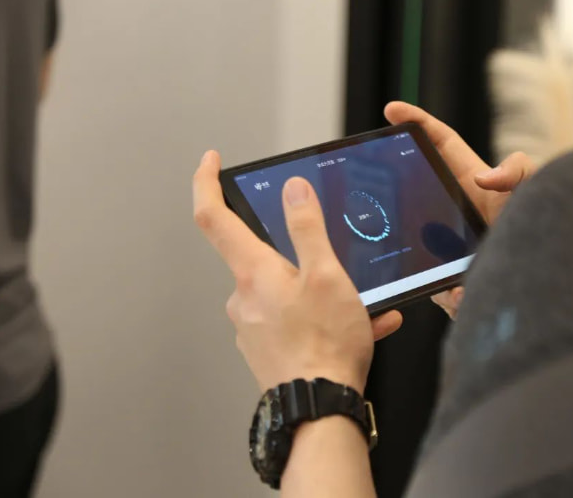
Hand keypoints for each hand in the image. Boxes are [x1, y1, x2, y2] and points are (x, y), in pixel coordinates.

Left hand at [193, 151, 402, 394]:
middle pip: (262, 257)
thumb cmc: (325, 346)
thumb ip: (307, 228)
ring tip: (365, 306)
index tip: (211, 160)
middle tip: (337, 264)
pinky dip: (324, 319)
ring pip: (287, 293)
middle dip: (300, 255)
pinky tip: (363, 328)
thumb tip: (293, 189)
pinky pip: (296, 322)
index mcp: (253, 273)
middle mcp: (244, 299)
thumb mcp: (326, 275)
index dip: (208, 182)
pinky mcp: (267, 351)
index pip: (214, 216)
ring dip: (323, 293)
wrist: (320, 411)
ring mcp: (253, 328)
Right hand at [385, 102, 538, 319]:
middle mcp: (453, 213)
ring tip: (450, 273)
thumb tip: (484, 180)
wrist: (556, 284)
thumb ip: (518, 169)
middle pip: (415, 196)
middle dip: (398, 196)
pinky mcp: (452, 284)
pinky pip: (440, 291)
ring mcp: (448, 248)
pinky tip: (465, 294)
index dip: (417, 122)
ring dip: (428, 260)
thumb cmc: (548, 232)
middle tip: (390, 198)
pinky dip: (452, 295)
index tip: (392, 110)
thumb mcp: (537, 190)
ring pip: (421, 251)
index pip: (440, 143)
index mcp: (470, 182)